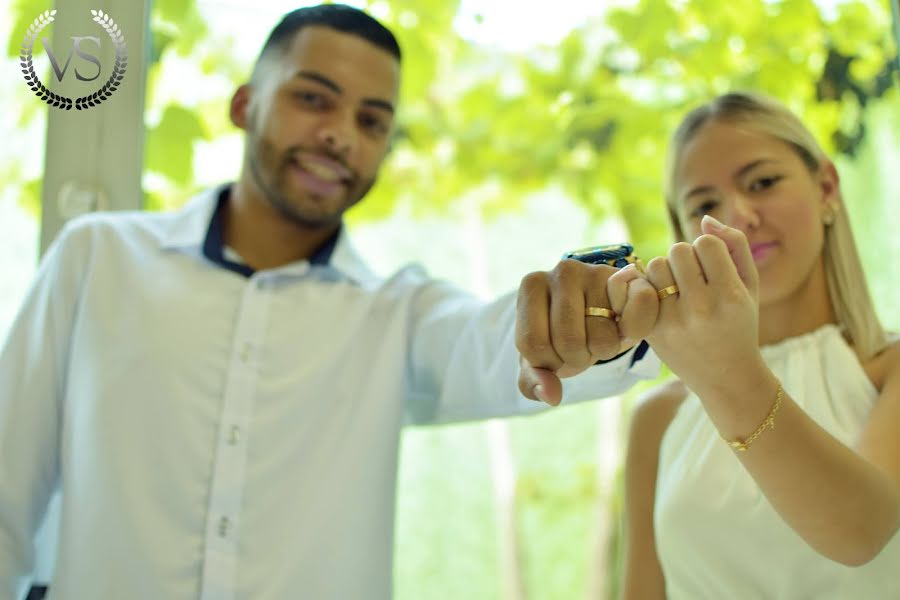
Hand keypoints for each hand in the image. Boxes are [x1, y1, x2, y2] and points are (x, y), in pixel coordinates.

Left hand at [516, 258, 658, 404]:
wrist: (600, 312)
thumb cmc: (562, 336)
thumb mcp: (541, 359)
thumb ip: (534, 381)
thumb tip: (551, 396)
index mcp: (532, 286)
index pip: (532, 343)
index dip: (548, 362)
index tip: (555, 352)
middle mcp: (562, 271)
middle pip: (568, 342)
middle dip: (577, 359)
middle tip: (581, 346)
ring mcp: (598, 271)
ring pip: (602, 338)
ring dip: (604, 351)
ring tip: (600, 335)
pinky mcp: (631, 277)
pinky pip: (638, 311)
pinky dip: (634, 333)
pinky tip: (623, 328)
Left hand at [642, 216, 764, 394]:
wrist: (726, 377)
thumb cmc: (740, 324)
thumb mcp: (750, 286)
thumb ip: (735, 245)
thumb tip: (704, 219)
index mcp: (729, 295)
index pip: (706, 243)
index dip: (708, 250)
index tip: (712, 268)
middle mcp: (700, 308)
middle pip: (677, 250)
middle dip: (685, 259)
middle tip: (694, 279)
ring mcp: (673, 321)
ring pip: (656, 266)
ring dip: (666, 272)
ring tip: (679, 290)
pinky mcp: (651, 331)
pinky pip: (638, 288)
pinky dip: (648, 288)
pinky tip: (661, 300)